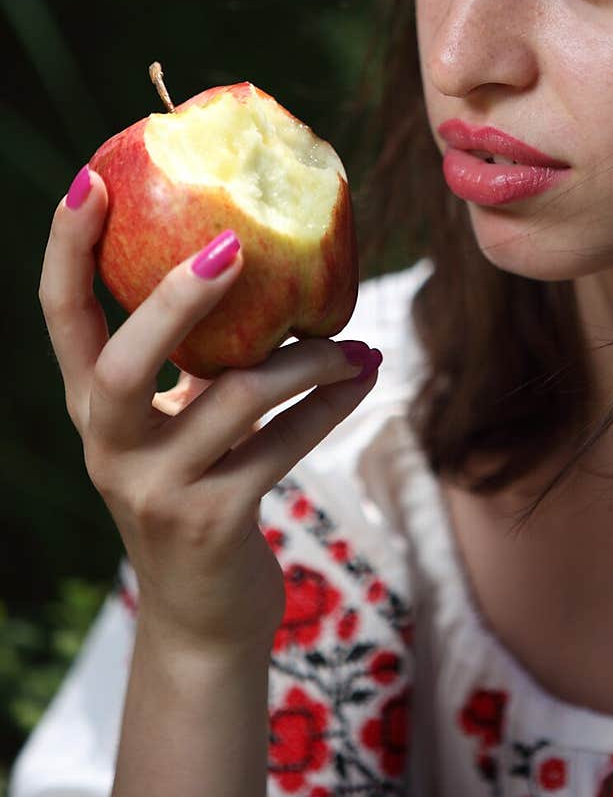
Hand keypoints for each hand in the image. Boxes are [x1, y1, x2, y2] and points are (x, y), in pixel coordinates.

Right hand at [39, 167, 380, 655]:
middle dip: (177, 298)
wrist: (203, 617)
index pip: (63, 319)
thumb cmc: (195, 492)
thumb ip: (194, 362)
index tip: (92, 179)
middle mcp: (111, 448)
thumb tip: (259, 259)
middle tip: (236, 244)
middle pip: (124, 362)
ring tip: (352, 342)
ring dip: (306, 359)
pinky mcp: (216, 522)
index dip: (68, 249)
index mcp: (93, 410)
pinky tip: (365, 376)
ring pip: (236, 397)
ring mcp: (158, 491)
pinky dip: (331, 403)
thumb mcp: (173, 427)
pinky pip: (285, 443)